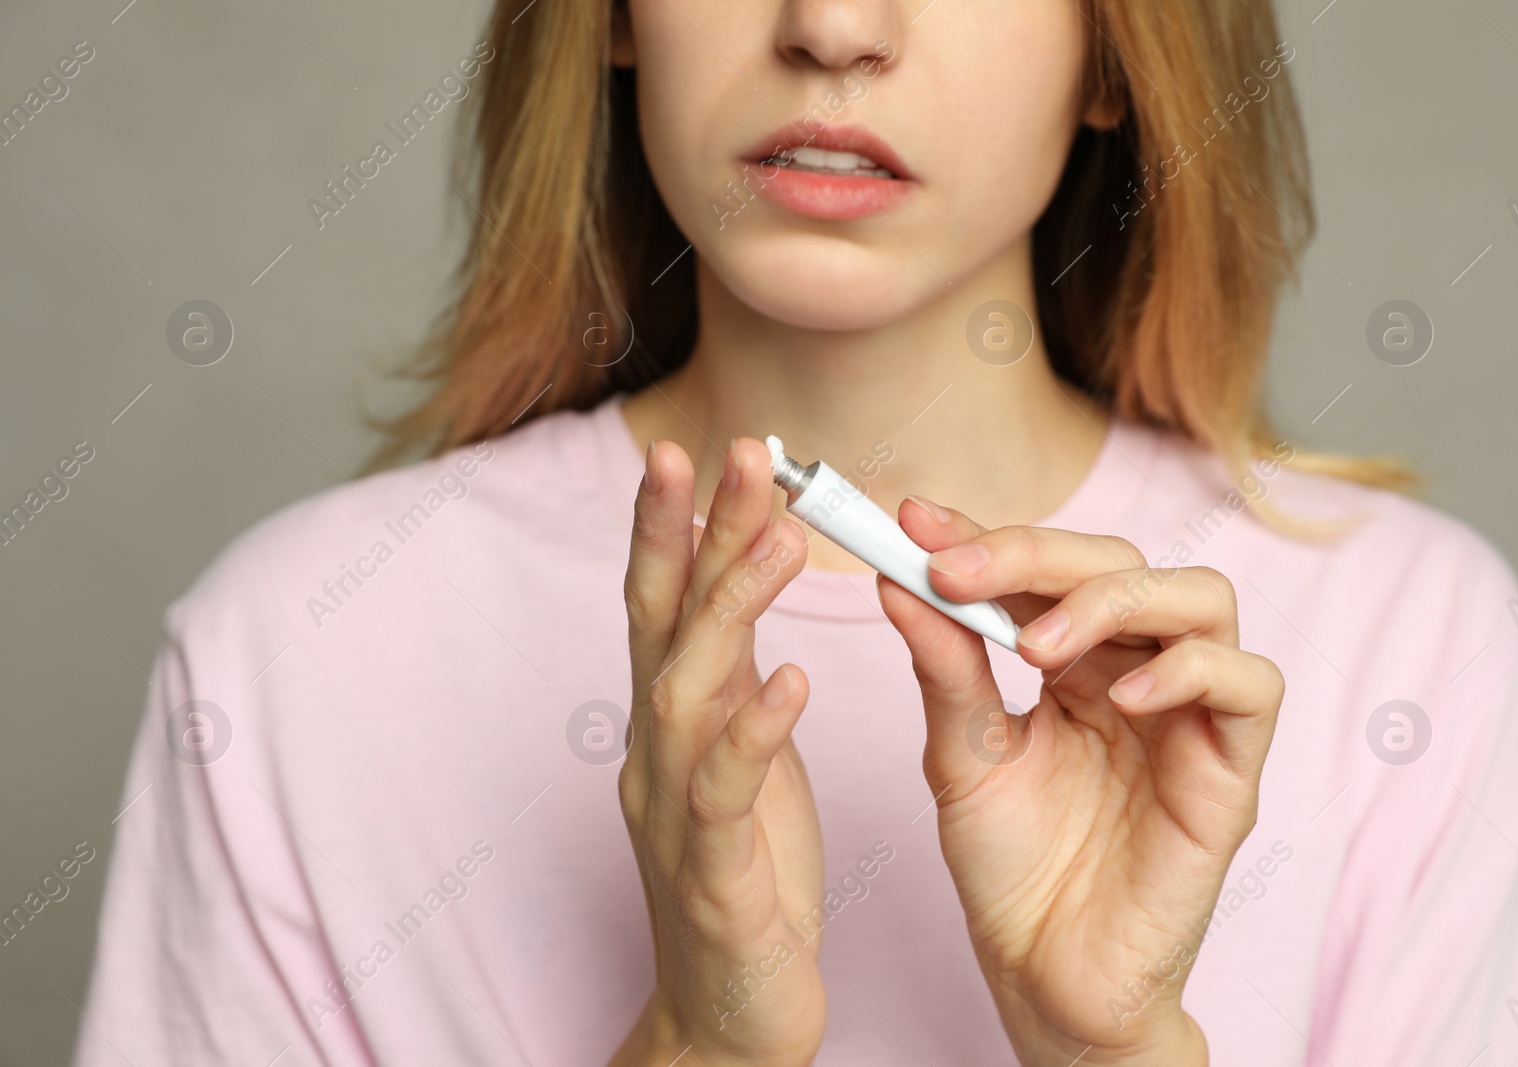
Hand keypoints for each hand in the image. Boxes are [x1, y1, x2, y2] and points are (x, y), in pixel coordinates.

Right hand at [609, 438, 823, 1066]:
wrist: (727, 1016)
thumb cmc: (743, 879)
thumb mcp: (738, 762)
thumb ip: (730, 680)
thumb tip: (736, 594)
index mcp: (674, 724)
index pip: (667, 605)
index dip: (678, 525)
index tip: (702, 447)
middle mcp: (658, 753)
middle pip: (665, 623)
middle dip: (694, 531)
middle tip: (733, 449)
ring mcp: (675, 812)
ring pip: (688, 689)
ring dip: (729, 606)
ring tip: (779, 536)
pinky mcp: (713, 874)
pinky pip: (726, 792)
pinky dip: (753, 731)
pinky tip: (791, 681)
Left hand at [877, 499, 1284, 1065]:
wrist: (1044, 975)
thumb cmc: (1012, 868)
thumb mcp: (961, 753)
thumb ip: (946, 664)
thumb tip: (901, 577)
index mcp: (1074, 662)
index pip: (1046, 569)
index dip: (986, 536)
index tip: (914, 519)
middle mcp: (1138, 673)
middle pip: (1123, 563)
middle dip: (1036, 554)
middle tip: (957, 571)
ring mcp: (1189, 717)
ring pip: (1200, 599)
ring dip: (1112, 602)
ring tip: (1036, 647)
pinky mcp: (1231, 770)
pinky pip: (1248, 687)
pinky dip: (1188, 671)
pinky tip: (1120, 697)